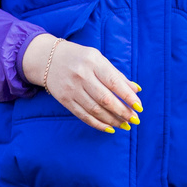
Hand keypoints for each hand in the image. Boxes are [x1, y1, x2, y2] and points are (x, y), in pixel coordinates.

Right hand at [23, 34, 141, 133]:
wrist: (48, 59)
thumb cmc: (80, 58)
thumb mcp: (99, 59)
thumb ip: (117, 75)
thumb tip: (136, 90)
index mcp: (93, 62)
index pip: (114, 82)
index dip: (128, 96)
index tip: (139, 107)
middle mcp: (82, 76)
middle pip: (105, 99)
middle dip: (123, 112)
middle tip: (134, 120)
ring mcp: (72, 89)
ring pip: (95, 110)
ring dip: (113, 120)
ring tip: (125, 125)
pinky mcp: (65, 100)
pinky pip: (83, 115)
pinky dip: (98, 124)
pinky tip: (109, 128)